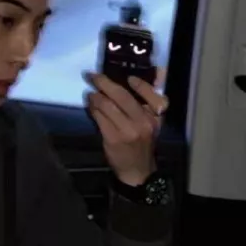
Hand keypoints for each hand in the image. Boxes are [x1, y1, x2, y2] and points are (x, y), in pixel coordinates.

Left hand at [84, 72, 167, 186]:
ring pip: (107, 105)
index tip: (129, 78)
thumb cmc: (142, 141)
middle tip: (93, 76)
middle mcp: (143, 122)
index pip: (153, 96)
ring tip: (90, 93)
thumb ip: (146, 103)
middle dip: (104, 83)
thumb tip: (134, 78)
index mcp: (155, 117)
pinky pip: (99, 117)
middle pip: (122, 96)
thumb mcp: (151, 123)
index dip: (142, 85)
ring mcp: (128, 130)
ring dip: (95, 96)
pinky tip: (91, 106)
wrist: (137, 169)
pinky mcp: (113, 138)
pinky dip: (93, 109)